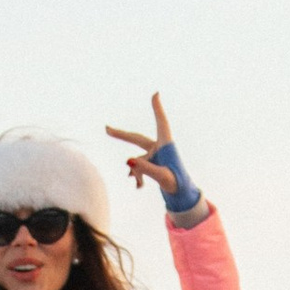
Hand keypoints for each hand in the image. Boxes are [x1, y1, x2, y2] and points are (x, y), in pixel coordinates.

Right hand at [103, 94, 199, 213]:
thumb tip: (128, 161)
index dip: (157, 109)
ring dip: (136, 172)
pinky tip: (138, 186)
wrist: (182, 194)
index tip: (156, 94)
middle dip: (121, 135)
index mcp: (166, 146)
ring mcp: (155, 155)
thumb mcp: (161, 177)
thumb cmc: (176, 183)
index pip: (161, 123)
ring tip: (138, 185)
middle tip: (106, 128)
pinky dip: (137, 176)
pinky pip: (139, 167)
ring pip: (137, 161)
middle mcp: (160, 148)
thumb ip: (145, 168)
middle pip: (137, 139)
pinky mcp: (153, 162)